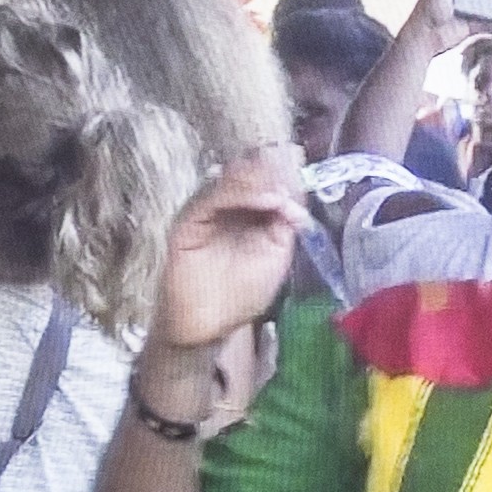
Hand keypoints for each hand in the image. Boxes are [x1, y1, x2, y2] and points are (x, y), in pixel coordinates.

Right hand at [145, 142, 306, 360]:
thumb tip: (296, 196)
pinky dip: (238, 193)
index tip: (302, 167)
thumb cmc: (241, 294)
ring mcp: (207, 210)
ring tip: (280, 192)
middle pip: (248, 173)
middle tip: (292, 176)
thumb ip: (284, 224)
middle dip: (273, 171)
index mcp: (250, 211)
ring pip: (230, 179)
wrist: (209, 324)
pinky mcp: (188, 220)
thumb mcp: (276, 255)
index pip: (265, 179)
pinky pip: (211, 197)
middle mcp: (227, 205)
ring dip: (260, 180)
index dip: (284, 172)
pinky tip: (264, 199)